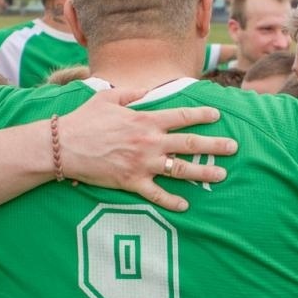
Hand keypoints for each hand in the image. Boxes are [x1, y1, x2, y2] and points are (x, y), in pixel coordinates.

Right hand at [57, 89, 236, 211]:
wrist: (63, 146)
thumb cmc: (84, 120)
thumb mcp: (108, 98)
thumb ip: (131, 94)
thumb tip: (148, 92)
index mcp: (145, 120)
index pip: (181, 116)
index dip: (201, 115)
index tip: (217, 115)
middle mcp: (149, 142)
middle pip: (189, 143)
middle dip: (214, 145)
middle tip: (233, 147)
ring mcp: (142, 163)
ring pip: (180, 169)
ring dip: (203, 172)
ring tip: (221, 175)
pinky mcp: (131, 182)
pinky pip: (157, 194)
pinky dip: (172, 201)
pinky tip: (186, 205)